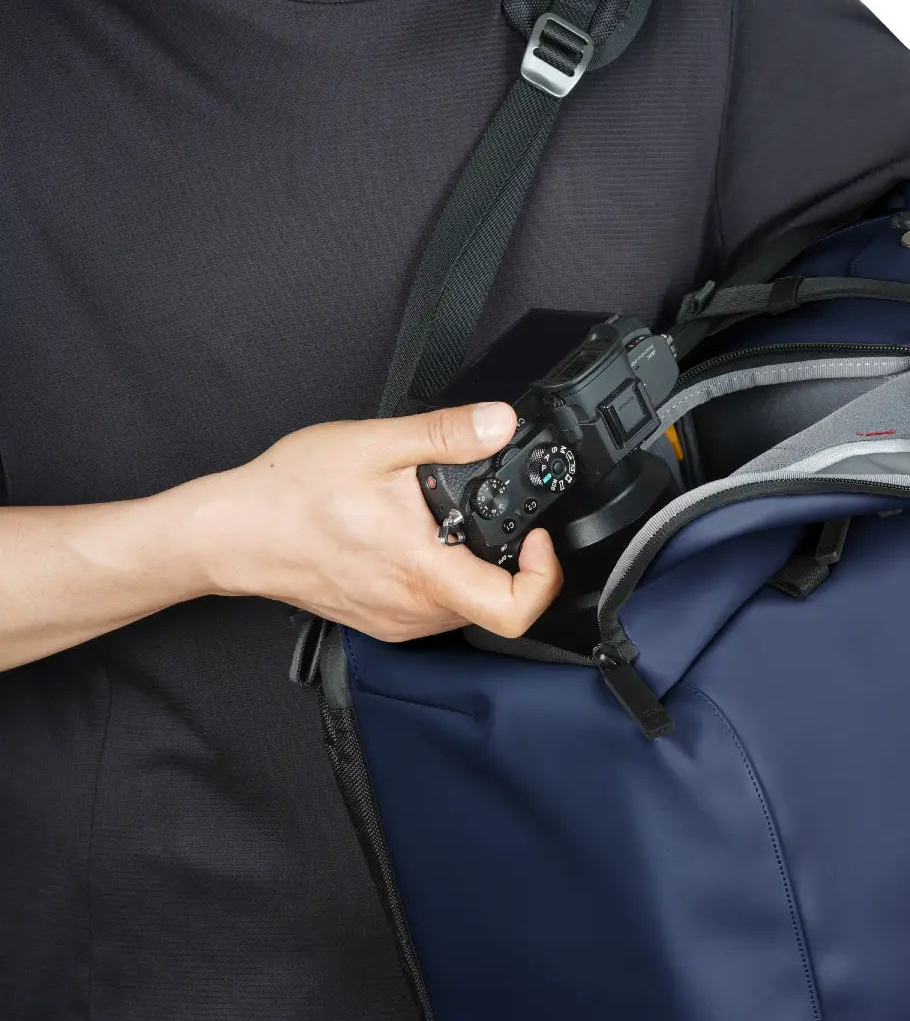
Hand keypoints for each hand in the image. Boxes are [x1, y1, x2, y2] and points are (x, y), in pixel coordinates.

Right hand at [193, 402, 562, 640]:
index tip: (537, 537)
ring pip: (465, 607)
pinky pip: (432, 608)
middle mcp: (414, 608)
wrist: (232, 532)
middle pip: (496, 605)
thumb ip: (446, 434)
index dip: (543, 576)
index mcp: (423, 571)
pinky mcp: (380, 620)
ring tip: (453, 521)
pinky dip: (442, 576)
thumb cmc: (290, 493)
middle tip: (501, 517)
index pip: (514, 611)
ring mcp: (396, 620)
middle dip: (511, 562)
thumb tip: (499, 421)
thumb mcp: (376, 444)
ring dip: (475, 568)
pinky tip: (420, 539)